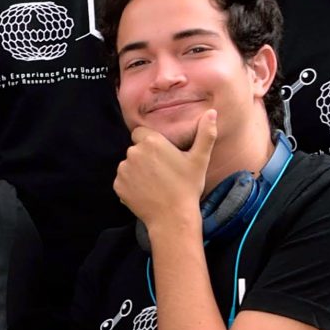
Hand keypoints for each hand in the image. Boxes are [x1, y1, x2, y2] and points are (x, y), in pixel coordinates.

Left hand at [114, 109, 216, 239]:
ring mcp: (123, 169)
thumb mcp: (200, 159)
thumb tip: (212, 112)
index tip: (162, 155)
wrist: (173, 217)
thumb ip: (205, 133)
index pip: (142, 133)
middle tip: (162, 172)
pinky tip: (146, 192)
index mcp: (151, 142)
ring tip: (155, 183)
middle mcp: (133, 152)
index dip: (152, 142)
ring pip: (129, 164)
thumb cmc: (187, 187)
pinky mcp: (118, 185)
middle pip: (136, 149)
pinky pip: (123, 179)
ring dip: (138, 170)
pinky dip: (131, 184)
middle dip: (146, 157)